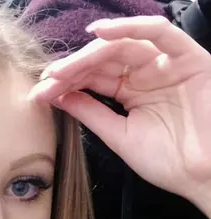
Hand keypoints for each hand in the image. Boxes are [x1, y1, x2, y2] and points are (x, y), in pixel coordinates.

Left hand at [28, 16, 210, 216]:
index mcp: (131, 91)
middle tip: (46, 79)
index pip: (93, 78)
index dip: (66, 82)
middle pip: (103, 60)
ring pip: (123, 45)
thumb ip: (91, 113)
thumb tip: (58, 96)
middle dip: (72, 69)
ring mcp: (166, 63)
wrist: (201, 176)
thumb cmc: (167, 161)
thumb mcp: (119, 136)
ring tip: (63, 67)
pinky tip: (99, 34)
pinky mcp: (188, 57)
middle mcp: (146, 73)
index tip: (39, 92)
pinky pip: (159, 33)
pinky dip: (131, 27)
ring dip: (90, 54)